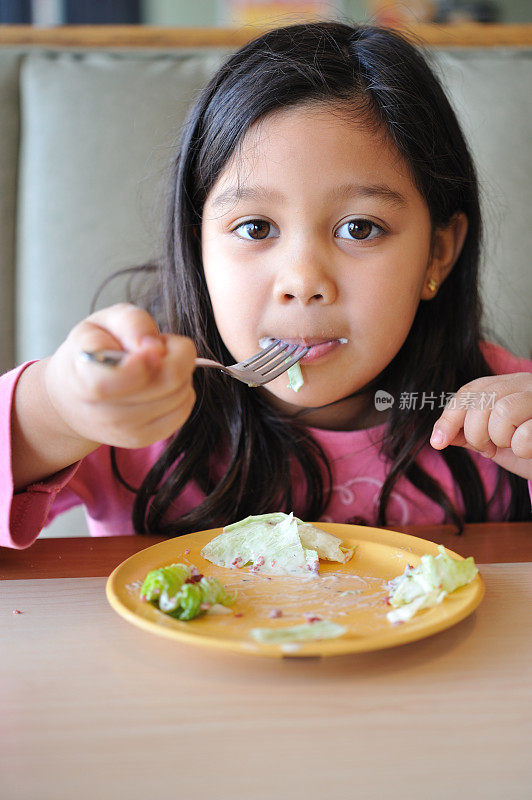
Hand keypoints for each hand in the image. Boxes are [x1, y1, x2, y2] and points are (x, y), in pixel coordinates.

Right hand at [44, 303, 196, 448]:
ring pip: (181, 394)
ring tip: (156, 364)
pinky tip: (161, 382)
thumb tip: (156, 347)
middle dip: (175, 352)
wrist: (73, 399)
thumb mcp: (102, 322)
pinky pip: (183, 408)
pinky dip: (181, 390)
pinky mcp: (144, 439)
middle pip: (169, 380)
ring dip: (180, 371)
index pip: (121, 378)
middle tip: (157, 346)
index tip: (152, 346)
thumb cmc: (91, 353)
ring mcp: (126, 430)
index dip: (145, 360)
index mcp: (85, 378)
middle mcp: (105, 412)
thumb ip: (130, 323)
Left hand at [430, 373, 531, 480]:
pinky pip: (525, 435)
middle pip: (482, 400)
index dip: (450, 416)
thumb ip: (469, 432)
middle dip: (476, 433)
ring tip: (510, 446)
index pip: (471, 390)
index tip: (438, 442)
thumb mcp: (495, 440)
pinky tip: (530, 450)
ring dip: (500, 439)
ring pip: (501, 411)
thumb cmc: (531, 451)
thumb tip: (439, 436)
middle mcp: (528, 384)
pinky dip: (522, 449)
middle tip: (488, 448)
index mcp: (510, 384)